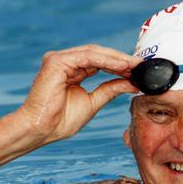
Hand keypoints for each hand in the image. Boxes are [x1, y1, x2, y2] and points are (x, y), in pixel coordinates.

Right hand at [17, 44, 141, 144]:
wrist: (41, 130)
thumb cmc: (61, 121)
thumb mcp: (93, 102)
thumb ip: (110, 90)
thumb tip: (131, 83)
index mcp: (73, 71)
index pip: (100, 62)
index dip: (120, 65)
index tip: (139, 70)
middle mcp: (65, 62)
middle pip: (99, 54)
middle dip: (121, 60)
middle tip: (141, 65)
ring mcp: (59, 59)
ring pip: (94, 53)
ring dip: (117, 59)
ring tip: (134, 65)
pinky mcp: (56, 61)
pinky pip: (87, 57)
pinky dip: (106, 60)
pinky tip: (121, 66)